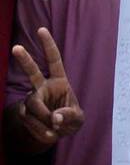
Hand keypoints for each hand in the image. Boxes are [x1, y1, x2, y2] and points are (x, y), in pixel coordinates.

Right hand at [9, 28, 83, 149]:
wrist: (56, 133)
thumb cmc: (70, 119)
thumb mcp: (78, 119)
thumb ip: (70, 116)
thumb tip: (55, 118)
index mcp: (59, 82)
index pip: (54, 61)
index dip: (48, 46)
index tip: (41, 29)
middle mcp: (42, 87)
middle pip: (32, 72)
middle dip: (25, 60)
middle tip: (16, 48)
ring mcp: (31, 99)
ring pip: (33, 106)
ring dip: (45, 121)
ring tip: (56, 130)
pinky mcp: (24, 113)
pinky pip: (31, 121)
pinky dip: (42, 131)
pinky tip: (49, 135)